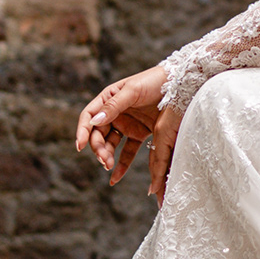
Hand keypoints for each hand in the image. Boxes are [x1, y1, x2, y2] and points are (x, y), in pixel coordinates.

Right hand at [77, 66, 170, 187]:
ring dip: (107, 155)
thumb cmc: (154, 81)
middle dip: (98, 147)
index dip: (82, 131)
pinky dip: (121, 165)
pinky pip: (128, 151)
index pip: (89, 116)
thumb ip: (114, 106)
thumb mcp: (133, 90)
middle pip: (98, 133)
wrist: (180, 85)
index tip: (80, 145)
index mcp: (108, 98)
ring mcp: (126, 124)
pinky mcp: (139, 133)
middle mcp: (114, 112)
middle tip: (104, 159)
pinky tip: (115, 177)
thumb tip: (95, 121)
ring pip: (110, 144)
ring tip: (108, 166)